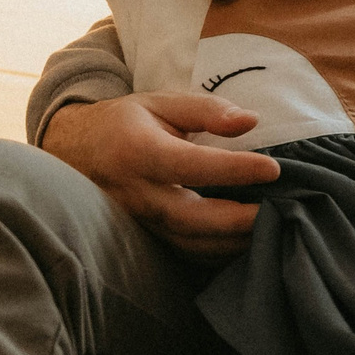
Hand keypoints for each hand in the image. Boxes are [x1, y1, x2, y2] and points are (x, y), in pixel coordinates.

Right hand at [41, 94, 281, 261]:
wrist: (74, 151)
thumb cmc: (125, 123)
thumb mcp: (160, 102)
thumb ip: (206, 110)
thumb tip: (251, 120)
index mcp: (138, 151)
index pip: (190, 166)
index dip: (233, 170)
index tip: (273, 169)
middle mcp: (135, 193)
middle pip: (189, 218)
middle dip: (237, 221)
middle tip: (279, 212)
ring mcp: (137, 221)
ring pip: (187, 243)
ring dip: (231, 242)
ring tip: (272, 228)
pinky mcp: (144, 237)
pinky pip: (183, 252)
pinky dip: (217, 253)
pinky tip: (247, 241)